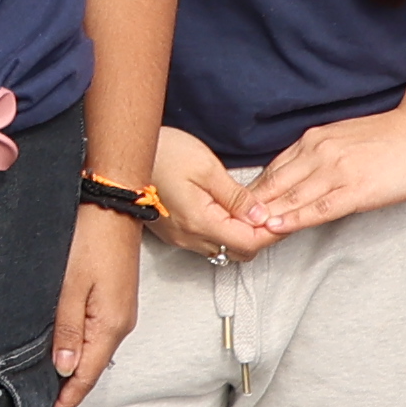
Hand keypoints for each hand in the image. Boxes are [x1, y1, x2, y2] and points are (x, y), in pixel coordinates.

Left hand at [48, 203, 140, 406]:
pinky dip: (77, 350)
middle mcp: (119, 325)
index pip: (86, 378)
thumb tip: (64, 371)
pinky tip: (60, 351)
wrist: (114, 204)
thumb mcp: (70, 287)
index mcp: (109, 327)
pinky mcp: (114, 300)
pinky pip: (95, 334)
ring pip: (93, 352)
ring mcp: (119, 313)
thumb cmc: (90, 240)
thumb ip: (67, 331)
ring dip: (71, 371)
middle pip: (91, 369)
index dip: (66, 402)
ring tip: (44, 386)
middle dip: (67, 391)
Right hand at [140, 127, 273, 263]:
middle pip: (239, 251)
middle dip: (259, 235)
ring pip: (224, 248)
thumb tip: (261, 215)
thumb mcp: (206, 167)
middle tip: (270, 211)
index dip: (271, 232)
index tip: (283, 216)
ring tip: (250, 210)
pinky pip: (207, 242)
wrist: (122, 159)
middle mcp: (191, 238)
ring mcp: (180, 238)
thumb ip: (236, 196)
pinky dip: (224, 231)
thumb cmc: (162, 155)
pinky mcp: (173, 233)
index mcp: (201, 222)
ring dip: (241, 234)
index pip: (250, 243)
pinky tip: (227, 212)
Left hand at [250, 83, 405, 237]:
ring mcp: (337, 170)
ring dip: (267, 216)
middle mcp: (319, 152)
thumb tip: (297, 177)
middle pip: (275, 184)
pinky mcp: (356, 189)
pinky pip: (319, 207)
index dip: (254, 194)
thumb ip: (319, 155)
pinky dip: (295, 218)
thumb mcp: (343, 139)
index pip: (274, 170)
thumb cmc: (390, 138)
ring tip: (245, 232)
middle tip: (230, 227)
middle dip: (252, 208)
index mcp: (314, 141)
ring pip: (292, 197)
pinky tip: (279, 227)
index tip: (236, 211)